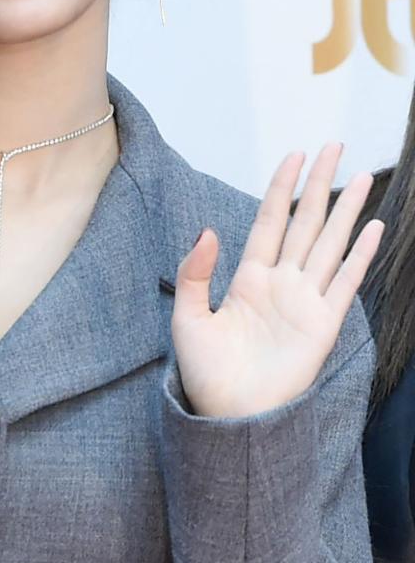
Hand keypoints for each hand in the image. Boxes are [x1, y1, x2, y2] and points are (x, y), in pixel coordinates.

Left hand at [171, 143, 383, 418]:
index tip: (294, 155)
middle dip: (320, 183)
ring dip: (347, 210)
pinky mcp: (324, 325)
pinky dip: (361, 255)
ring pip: (330, 243)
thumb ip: (195, 272)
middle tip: (334, 146)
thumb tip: (207, 230)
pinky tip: (374, 228)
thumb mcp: (188, 317)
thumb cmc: (206, 373)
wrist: (229, 416)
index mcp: (249, 277)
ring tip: (362, 177)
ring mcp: (306, 301)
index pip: (271, 219)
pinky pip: (346, 282)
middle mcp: (282, 283)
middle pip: (306, 221)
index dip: (281, 186)